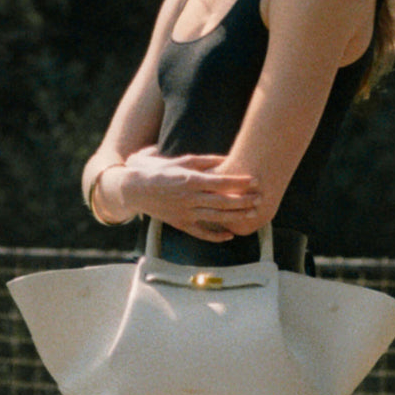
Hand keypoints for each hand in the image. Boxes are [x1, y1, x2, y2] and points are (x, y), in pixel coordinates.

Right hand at [123, 146, 261, 240]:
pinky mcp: (180, 224)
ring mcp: (185, 213)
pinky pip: (201, 233)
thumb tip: (227, 158)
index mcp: (189, 180)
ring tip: (253, 213)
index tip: (254, 180)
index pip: (220, 182)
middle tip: (260, 198)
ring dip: (236, 216)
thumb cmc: (157, 171)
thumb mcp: (180, 161)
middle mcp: (189, 198)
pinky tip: (230, 235)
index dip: (239, 182)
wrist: (133, 189)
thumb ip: (204, 161)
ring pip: (216, 217)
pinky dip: (216, 236)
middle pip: (222, 201)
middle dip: (244, 200)